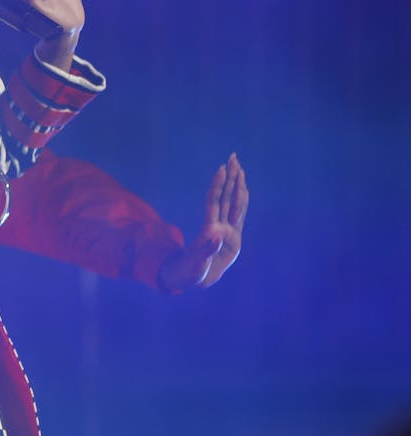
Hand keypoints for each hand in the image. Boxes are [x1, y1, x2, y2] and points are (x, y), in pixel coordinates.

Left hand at [158, 153, 248, 292]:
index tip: (222, 169)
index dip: (218, 186)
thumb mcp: (197, 262)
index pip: (215, 202)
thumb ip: (206, 249)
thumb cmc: (192, 272)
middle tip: (233, 157)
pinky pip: (238, 215)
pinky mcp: (232, 237)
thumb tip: (216, 235)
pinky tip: (243, 190)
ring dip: (237, 185)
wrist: (193, 278)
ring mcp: (226, 230)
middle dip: (230, 177)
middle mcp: (218, 226)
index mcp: (210, 229)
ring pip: (233, 202)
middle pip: (226, 196)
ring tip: (239, 167)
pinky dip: (242, 201)